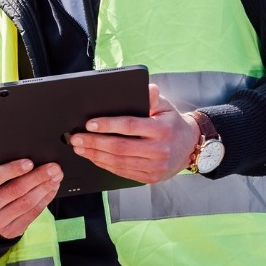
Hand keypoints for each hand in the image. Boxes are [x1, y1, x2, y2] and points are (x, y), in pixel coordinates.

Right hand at [0, 154, 62, 238]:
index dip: (12, 170)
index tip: (30, 162)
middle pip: (14, 191)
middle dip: (37, 178)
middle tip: (53, 168)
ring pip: (26, 203)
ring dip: (44, 189)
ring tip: (56, 177)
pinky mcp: (10, 231)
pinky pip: (32, 214)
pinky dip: (45, 200)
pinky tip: (51, 189)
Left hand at [68, 83, 197, 183]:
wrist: (189, 147)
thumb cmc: (171, 123)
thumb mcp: (165, 107)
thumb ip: (152, 98)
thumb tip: (147, 87)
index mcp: (162, 129)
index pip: (130, 126)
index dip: (108, 125)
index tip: (89, 124)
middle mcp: (160, 150)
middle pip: (120, 147)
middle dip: (94, 142)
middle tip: (76, 138)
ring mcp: (156, 166)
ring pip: (119, 162)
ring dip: (95, 155)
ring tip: (80, 148)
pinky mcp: (151, 177)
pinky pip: (124, 172)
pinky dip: (105, 165)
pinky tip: (94, 157)